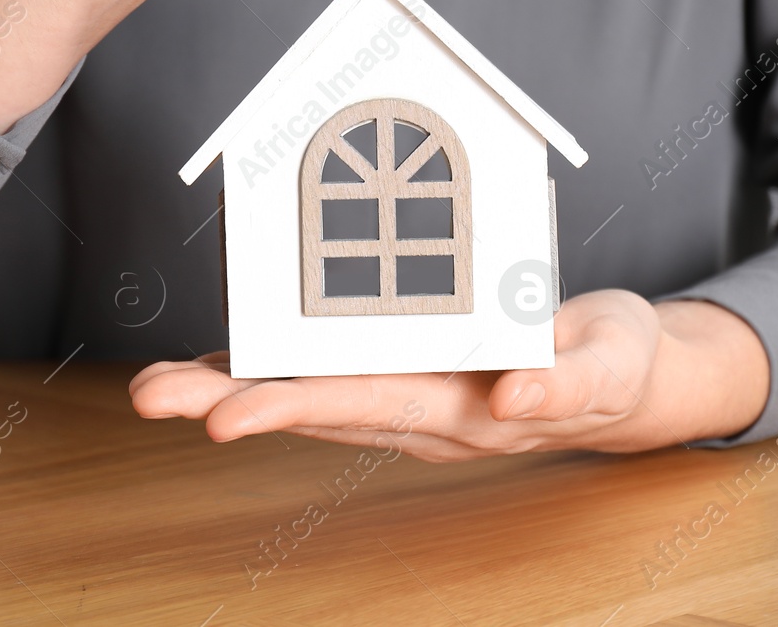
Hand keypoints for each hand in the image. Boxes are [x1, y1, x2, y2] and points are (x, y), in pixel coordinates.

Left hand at [128, 293, 771, 460]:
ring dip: (234, 390)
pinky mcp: (410, 375)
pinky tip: (223, 363)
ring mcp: (412, 399)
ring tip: (157, 385)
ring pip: (312, 395)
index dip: (295, 405)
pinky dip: (273, 368)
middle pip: (316, 406)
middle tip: (151, 394)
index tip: (228, 414)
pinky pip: (331, 374)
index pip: (367, 404)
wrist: (625, 379)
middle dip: (231, 400)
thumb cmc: (616, 363)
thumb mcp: (611, 364)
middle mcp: (423, 411)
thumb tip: (509, 400)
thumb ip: (565, 382)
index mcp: (466, 407)